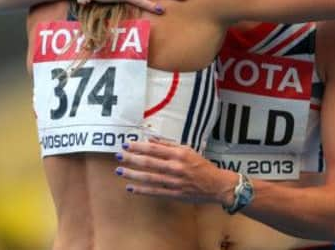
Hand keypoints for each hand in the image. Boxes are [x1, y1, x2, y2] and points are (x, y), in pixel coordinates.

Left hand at [115, 139, 236, 204]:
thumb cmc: (202, 165)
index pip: (154, 149)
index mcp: (179, 154)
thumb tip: (151, 140)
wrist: (216, 185)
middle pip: (149, 163)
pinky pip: (154, 192)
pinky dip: (141, 190)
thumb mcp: (187, 150)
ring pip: (148, 177)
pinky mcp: (173, 194)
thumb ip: (168, 145)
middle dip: (131, 159)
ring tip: (119, 170)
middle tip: (118, 156)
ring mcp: (174, 182)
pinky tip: (130, 187)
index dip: (138, 147)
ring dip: (132, 174)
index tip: (126, 144)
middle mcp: (175, 167)